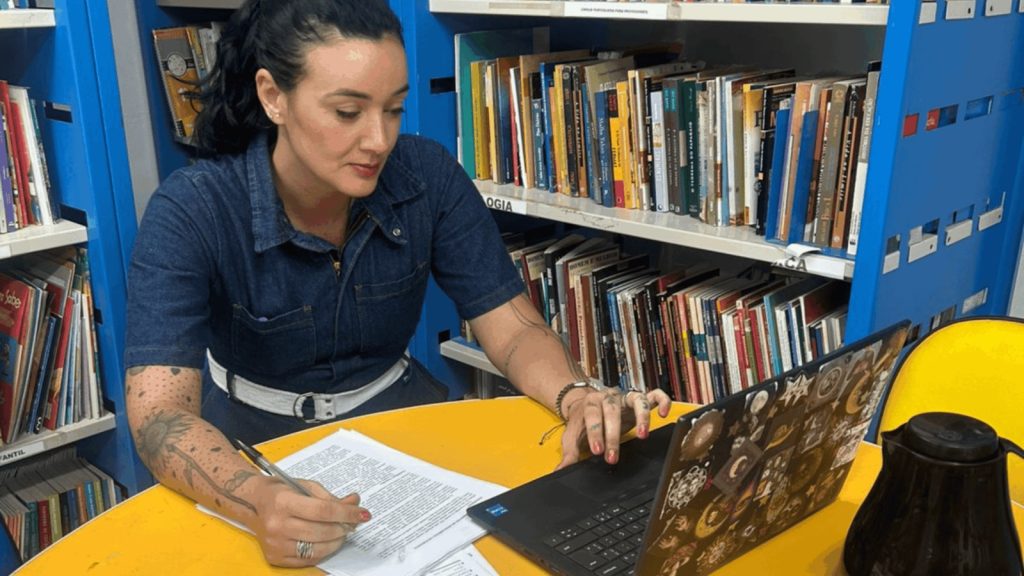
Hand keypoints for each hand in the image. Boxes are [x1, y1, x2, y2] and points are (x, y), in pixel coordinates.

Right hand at [248, 476, 369, 566]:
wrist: (252, 503)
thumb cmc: (282, 492)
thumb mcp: (305, 486)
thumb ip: (330, 497)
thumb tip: (355, 503)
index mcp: (284, 502)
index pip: (323, 510)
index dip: (347, 513)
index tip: (363, 513)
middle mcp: (277, 525)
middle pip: (322, 531)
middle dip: (344, 528)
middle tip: (353, 523)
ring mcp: (275, 544)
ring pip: (317, 549)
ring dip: (336, 541)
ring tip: (342, 532)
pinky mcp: (275, 557)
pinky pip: (307, 560)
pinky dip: (323, 552)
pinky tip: (328, 541)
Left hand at [557, 387, 670, 469]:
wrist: (585, 403)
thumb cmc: (581, 421)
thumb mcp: (572, 436)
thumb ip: (569, 453)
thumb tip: (560, 471)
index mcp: (590, 403)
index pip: (592, 415)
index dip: (596, 433)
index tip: (598, 450)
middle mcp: (609, 397)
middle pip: (612, 411)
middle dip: (613, 435)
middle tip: (612, 457)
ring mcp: (625, 397)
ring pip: (636, 400)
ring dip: (641, 417)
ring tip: (643, 435)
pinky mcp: (639, 399)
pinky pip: (655, 394)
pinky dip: (662, 401)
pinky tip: (662, 414)